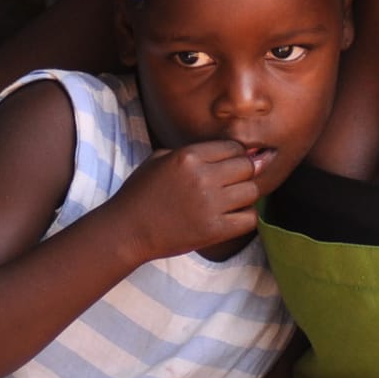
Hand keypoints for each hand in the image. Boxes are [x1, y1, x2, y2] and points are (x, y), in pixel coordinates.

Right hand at [112, 141, 259, 260]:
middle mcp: (203, 177)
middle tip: (234, 182)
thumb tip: (232, 150)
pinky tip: (232, 217)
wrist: (126, 230)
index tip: (232, 164)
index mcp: (189, 156)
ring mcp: (210, 205)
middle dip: (245, 173)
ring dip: (245, 195)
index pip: (234, 147)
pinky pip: (249, 219)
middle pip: (248, 167)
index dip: (237, 155)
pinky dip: (245, 217)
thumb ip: (194, 151)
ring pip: (252, 192)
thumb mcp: (160, 159)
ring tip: (232, 200)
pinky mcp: (214, 230)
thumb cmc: (141, 193)